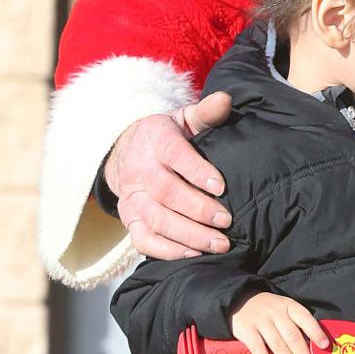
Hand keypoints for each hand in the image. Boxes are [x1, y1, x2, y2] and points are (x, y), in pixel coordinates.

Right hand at [105, 91, 234, 259]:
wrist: (127, 152)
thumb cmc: (168, 137)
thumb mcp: (184, 119)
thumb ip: (205, 113)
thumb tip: (225, 100)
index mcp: (155, 140)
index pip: (174, 155)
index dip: (196, 172)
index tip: (221, 187)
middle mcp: (139, 170)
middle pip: (166, 193)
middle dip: (197, 209)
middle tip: (226, 221)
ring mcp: (132, 198)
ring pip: (156, 220)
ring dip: (188, 235)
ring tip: (219, 243)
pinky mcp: (130, 220)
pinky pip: (144, 240)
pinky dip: (167, 251)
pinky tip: (194, 253)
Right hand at [230, 292, 329, 353]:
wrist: (239, 300)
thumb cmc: (269, 310)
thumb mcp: (284, 309)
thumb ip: (297, 325)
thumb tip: (314, 348)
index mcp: (289, 306)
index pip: (305, 318)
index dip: (316, 332)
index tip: (324, 345)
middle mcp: (276, 313)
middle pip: (292, 336)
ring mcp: (261, 321)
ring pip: (278, 345)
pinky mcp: (246, 330)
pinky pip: (258, 349)